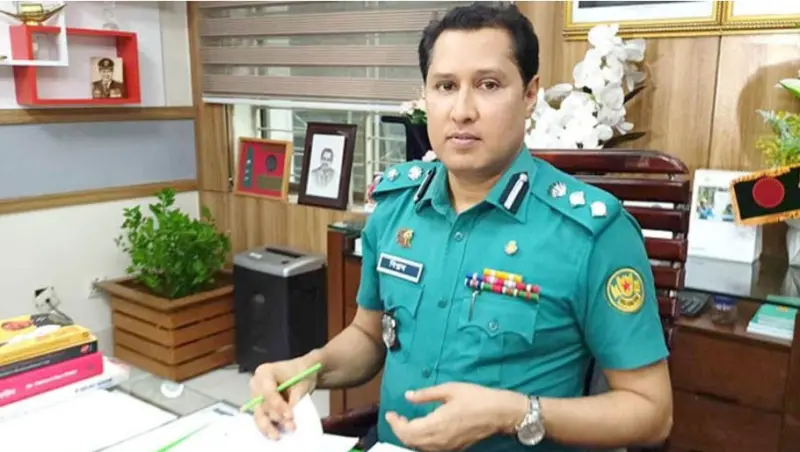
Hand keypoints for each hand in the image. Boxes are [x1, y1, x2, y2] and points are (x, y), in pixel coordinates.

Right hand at [249, 353, 319, 438]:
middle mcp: (256, 384)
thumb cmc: (300, 373)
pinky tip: (276, 434)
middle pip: (262, 404)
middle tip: (290, 426)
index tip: (290, 415)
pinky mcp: (260, 407)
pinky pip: (261, 418)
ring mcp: (256, 396)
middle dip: (276, 417)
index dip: (278, 404)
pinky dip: (269, 426)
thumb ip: (295, 397)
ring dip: (270, 426)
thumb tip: (289, 414)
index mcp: (265, 372)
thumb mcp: (302, 383)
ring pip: (259, 414)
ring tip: (279, 435)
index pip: (268, 391)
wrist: (301, 372)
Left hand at [385, 382, 527, 450]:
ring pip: (420, 447)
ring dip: (409, 437)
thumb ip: (426, 394)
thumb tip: (408, 396)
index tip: (390, 413)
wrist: (500, 413)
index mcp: (436, 424)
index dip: (394, 423)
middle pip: (410, 442)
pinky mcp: (454, 448)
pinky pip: (431, 449)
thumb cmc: (476, 398)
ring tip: (404, 424)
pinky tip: (420, 431)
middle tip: (395, 418)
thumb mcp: (450, 389)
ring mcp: (447, 446)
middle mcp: (439, 440)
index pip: (407, 430)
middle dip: (399, 431)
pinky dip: (420, 442)